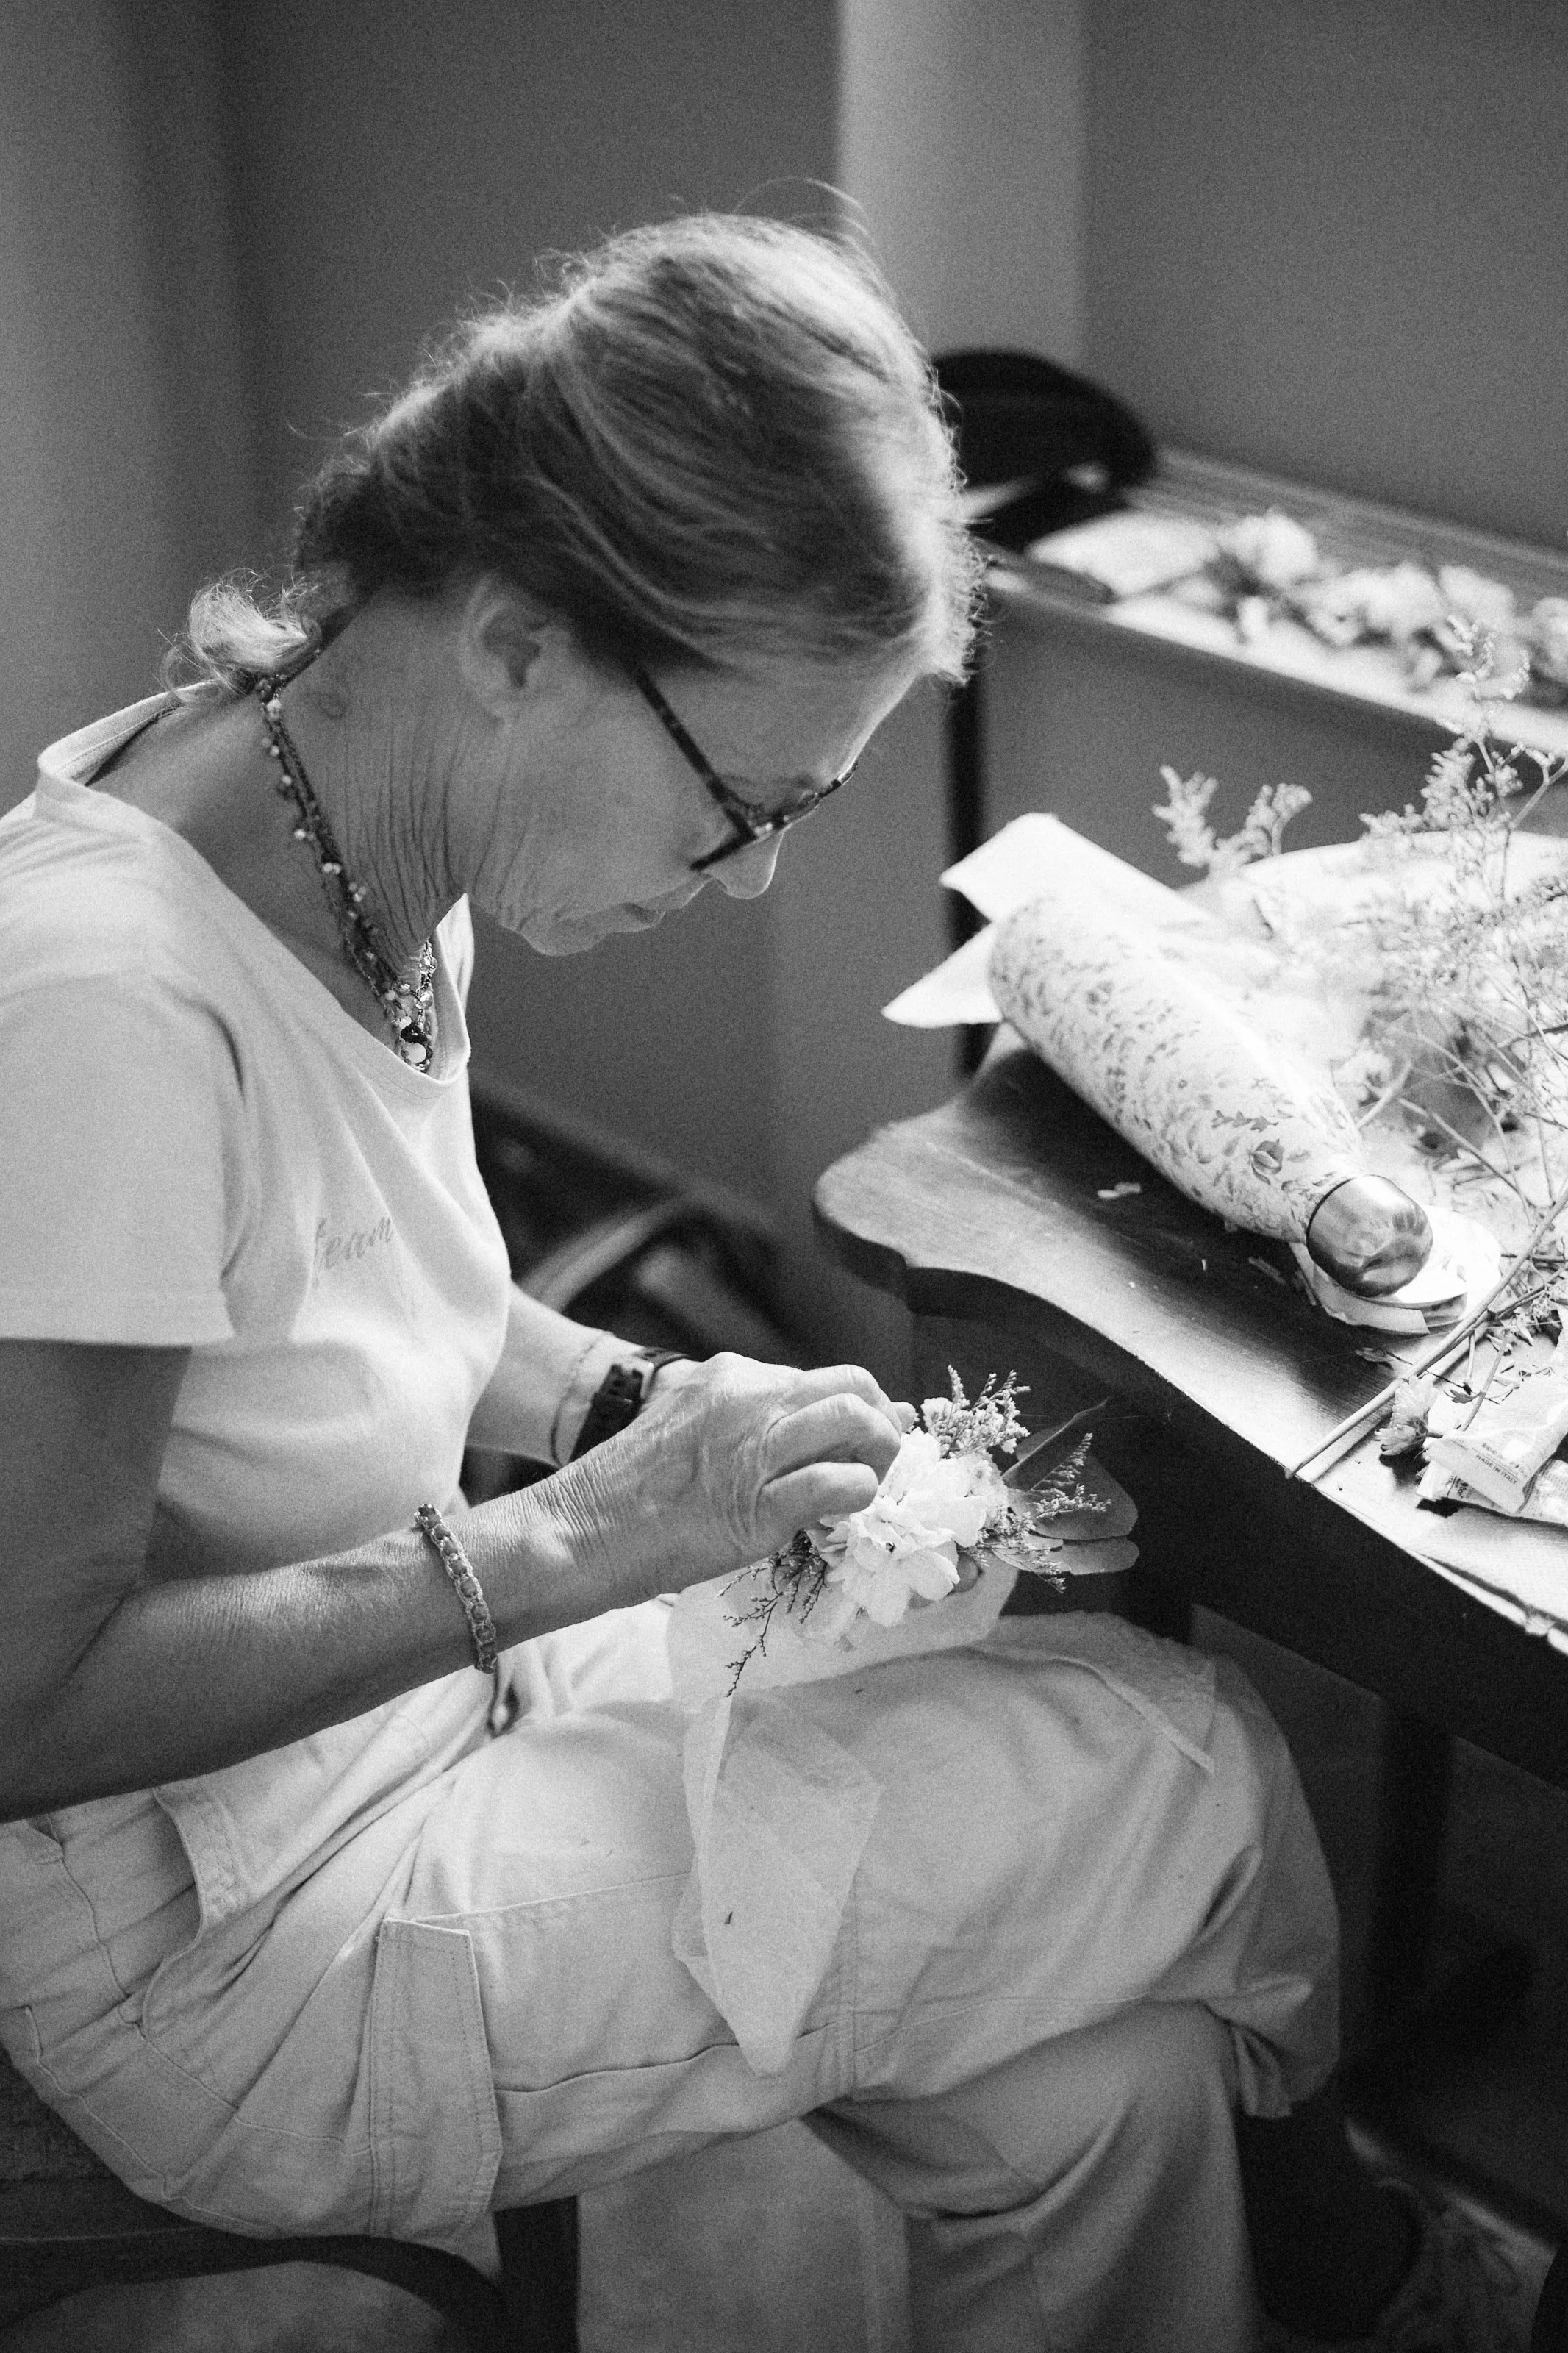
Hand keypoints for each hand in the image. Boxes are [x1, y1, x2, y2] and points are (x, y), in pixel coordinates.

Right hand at [535, 1352, 913, 1608]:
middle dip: (879, 1417)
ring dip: (880, 1451)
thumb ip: (737, 1423)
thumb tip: (795, 1439)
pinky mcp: (762, 1503)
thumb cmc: (625, 1492)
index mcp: (729, 1376)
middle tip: (880, 1455)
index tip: (860, 1436)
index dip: (851, 1407)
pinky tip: (846, 1510)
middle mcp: (750, 1397)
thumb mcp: (685, 1426)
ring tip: (872, 1480)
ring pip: (856, 1419)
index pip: (817, 1378)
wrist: (581, 1530)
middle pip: (851, 1385)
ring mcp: (757, 1446)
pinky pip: (841, 1483)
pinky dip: (859, 1494)